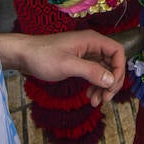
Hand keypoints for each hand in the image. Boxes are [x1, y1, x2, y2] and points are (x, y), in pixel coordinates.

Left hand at [0, 31, 125, 107]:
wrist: (23, 56)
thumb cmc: (43, 57)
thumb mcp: (67, 65)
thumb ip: (90, 71)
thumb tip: (111, 80)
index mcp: (92, 40)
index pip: (117, 52)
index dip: (119, 69)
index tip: (112, 87)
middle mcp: (92, 45)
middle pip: (112, 63)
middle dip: (111, 82)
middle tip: (105, 99)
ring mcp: (85, 54)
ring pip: (103, 71)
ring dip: (103, 87)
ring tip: (95, 102)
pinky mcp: (79, 62)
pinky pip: (94, 74)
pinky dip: (94, 85)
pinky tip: (88, 96)